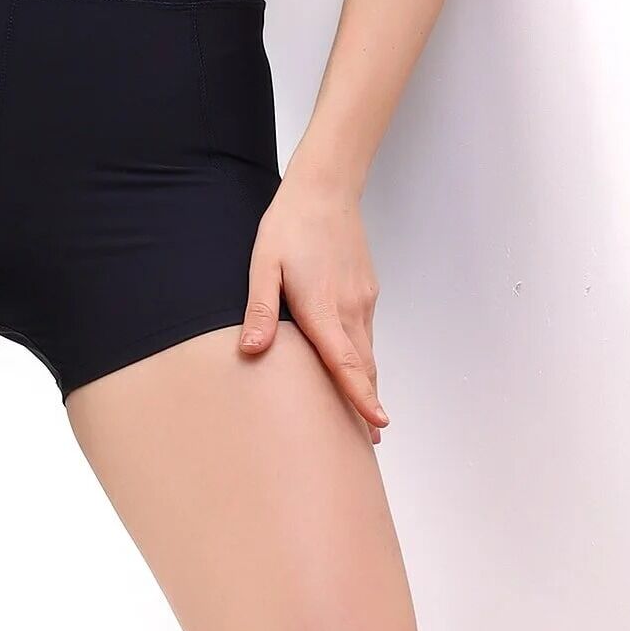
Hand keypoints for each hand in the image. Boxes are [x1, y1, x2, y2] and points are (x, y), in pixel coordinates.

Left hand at [239, 166, 387, 445]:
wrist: (325, 188)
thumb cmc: (289, 224)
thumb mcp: (263, 263)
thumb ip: (261, 308)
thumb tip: (252, 350)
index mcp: (322, 307)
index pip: (345, 363)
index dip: (359, 398)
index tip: (377, 426)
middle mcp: (349, 308)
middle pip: (362, 367)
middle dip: (365, 404)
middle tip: (368, 441)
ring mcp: (362, 299)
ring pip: (367, 351)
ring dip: (367, 382)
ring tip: (366, 414)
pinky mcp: (367, 289)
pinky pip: (367, 332)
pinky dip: (365, 356)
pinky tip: (356, 365)